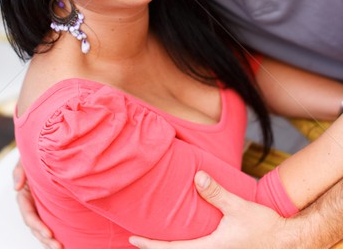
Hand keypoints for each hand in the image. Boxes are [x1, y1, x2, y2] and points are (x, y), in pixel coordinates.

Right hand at [13, 159, 62, 248]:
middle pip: (35, 226)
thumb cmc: (36, 150)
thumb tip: (16, 187)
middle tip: (58, 247)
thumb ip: (19, 170)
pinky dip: (54, 232)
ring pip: (42, 227)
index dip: (37, 225)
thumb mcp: (25, 158)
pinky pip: (50, 220)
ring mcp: (39, 205)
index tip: (49, 233)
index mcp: (24, 194)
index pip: (28, 214)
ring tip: (61, 248)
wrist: (48, 145)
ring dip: (49, 240)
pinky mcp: (49, 205)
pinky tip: (65, 240)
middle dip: (45, 239)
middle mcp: (31, 203)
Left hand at [129, 171, 285, 248]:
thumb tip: (197, 176)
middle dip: (155, 248)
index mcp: (210, 248)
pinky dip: (184, 246)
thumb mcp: (238, 207)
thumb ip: (216, 193)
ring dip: (169, 248)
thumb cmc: (264, 227)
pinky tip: (181, 237)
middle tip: (135, 238)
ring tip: (153, 237)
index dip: (150, 245)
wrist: (286, 242)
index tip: (132, 238)